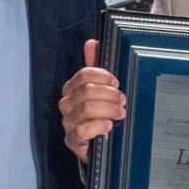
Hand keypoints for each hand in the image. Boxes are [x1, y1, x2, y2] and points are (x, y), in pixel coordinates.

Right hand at [58, 39, 124, 162]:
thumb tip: (91, 42)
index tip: (116, 82)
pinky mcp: (72, 141)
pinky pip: (81, 131)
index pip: (83, 75)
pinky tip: (109, 126)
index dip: (102, 76)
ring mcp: (68, 123)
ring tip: (120, 113)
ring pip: (85, 109)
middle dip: (109, 95)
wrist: (101, 145)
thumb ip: (96, 68)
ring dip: (108, 109)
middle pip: (86, 91)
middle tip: (123, 100)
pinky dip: (98, 126)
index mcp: (71, 89)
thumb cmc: (102, 115)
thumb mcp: (102, 90)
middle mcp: (66, 104)